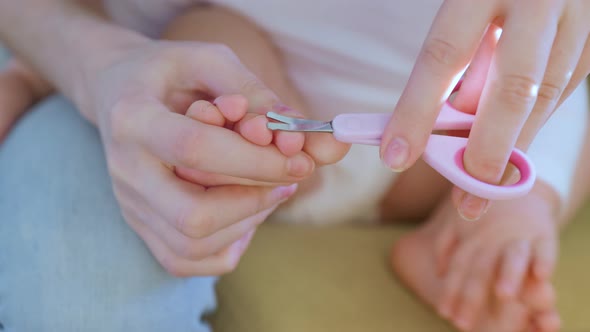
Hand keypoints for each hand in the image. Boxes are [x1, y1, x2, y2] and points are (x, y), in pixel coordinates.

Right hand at [88, 40, 318, 275]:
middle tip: (288, 175)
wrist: (115, 90)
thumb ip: (254, 91)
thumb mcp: (207, 59)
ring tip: (271, 189)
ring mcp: (129, 203)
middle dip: (256, 199)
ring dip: (247, 222)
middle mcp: (126, 170)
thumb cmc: (168, 73)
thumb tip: (301, 135)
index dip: (256, 160)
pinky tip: (243, 214)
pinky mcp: (139, 224)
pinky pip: (184, 260)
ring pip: (193, 244)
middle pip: (194, 214)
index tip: (299, 160)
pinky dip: (225, 247)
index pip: (196, 151)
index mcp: (134, 118)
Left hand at [380, 0, 589, 219]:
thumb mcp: (463, 3)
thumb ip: (455, 52)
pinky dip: (534, 119)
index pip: (443, 57)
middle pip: (513, 88)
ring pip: (546, 94)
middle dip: (487, 150)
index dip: (417, 112)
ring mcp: (578, 13)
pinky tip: (513, 136)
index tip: (395, 155)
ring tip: (484, 180)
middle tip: (466, 196)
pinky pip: (563, 87)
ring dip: (514, 144)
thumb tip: (447, 120)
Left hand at [432, 181, 559, 330]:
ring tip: (504, 296)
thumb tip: (440, 273)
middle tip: (465, 322)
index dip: (451, 290)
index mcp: (471, 238)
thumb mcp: (458, 221)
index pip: (459, 267)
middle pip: (481, 269)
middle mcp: (492, 237)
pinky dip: (544, 259)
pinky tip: (542, 275)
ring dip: (508, 274)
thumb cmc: (483, 206)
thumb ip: (445, 245)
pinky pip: (545, 245)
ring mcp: (517, 233)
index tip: (444, 313)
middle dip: (472, 296)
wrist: (515, 177)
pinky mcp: (543, 229)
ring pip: (513, 255)